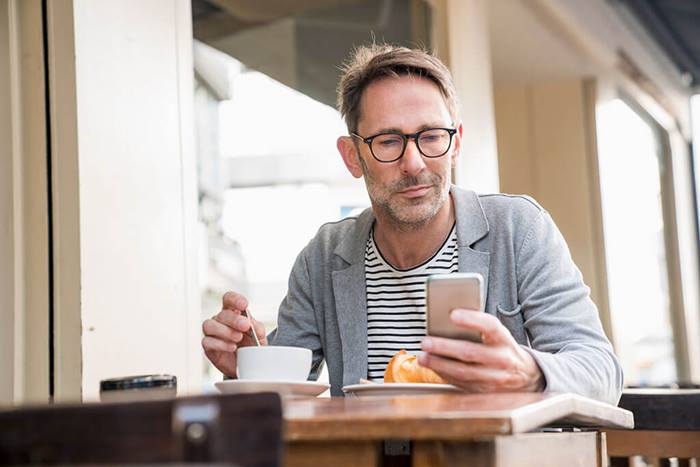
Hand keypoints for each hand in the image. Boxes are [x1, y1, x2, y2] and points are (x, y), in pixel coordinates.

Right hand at [201, 291, 267, 377]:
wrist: (247, 365)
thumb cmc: (251, 345)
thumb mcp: (259, 335)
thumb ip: (256, 327)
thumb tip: (251, 323)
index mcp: (233, 312)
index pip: (229, 299)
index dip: (235, 299)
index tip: (244, 305)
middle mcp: (220, 320)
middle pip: (222, 314)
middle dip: (234, 319)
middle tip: (245, 326)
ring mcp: (212, 332)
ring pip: (209, 325)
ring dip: (225, 331)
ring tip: (238, 338)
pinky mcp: (208, 346)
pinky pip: (207, 341)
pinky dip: (221, 344)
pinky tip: (232, 347)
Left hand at [418, 309, 543, 392]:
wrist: (527, 377)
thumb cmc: (503, 348)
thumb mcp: (498, 335)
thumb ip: (478, 327)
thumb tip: (448, 317)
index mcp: (504, 339)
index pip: (490, 326)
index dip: (472, 320)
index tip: (453, 314)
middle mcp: (502, 360)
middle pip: (470, 352)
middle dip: (444, 347)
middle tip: (426, 342)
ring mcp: (494, 379)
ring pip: (463, 372)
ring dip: (439, 364)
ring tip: (423, 357)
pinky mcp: (485, 392)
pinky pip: (461, 384)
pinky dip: (444, 375)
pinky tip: (433, 367)